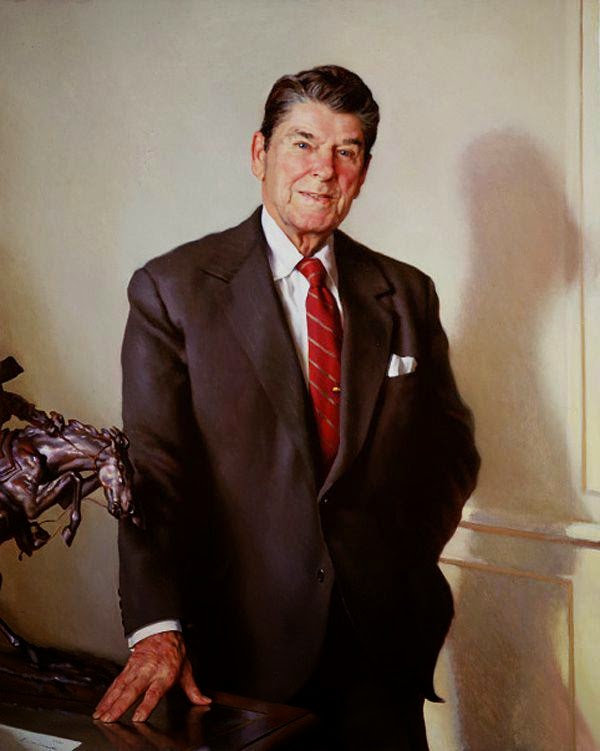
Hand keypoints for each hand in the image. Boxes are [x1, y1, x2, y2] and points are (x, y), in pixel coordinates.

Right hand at [93, 631, 210, 722]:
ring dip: (109, 701)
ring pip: (120, 687)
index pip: (154, 693)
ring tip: (101, 715)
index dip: (146, 705)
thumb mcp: (187, 669)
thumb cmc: (174, 651)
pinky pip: (116, 683)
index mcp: (164, 674)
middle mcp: (148, 672)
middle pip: (132, 690)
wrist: (162, 629)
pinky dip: (107, 695)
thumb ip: (193, 689)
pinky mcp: (127, 667)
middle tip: (110, 718)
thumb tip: (204, 700)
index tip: (138, 717)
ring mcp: (136, 669)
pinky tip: (101, 705)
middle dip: (120, 705)